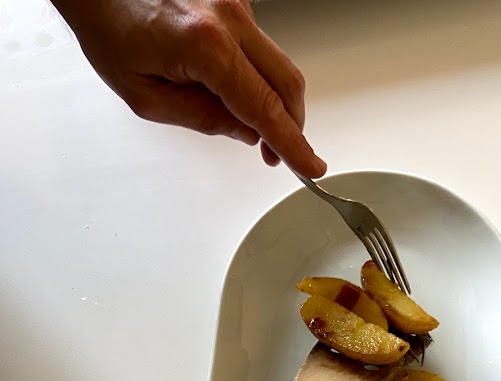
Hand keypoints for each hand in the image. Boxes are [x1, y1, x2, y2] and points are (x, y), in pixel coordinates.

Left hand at [52, 0, 325, 176]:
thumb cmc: (110, 29)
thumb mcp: (147, 97)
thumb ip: (202, 119)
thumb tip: (245, 132)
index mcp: (206, 46)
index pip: (264, 107)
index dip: (292, 143)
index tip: (310, 165)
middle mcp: (228, 17)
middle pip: (286, 83)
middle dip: (290, 125)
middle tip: (277, 155)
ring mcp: (235, 4)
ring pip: (277, 65)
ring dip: (272, 101)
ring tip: (246, 124)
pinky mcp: (234, 1)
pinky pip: (260, 48)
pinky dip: (256, 76)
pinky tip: (230, 88)